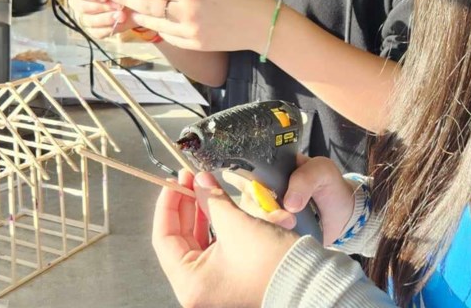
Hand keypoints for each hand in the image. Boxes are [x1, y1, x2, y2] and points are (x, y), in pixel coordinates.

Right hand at [66, 0, 133, 38]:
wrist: (127, 1)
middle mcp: (76, 2)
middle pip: (82, 7)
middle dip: (101, 7)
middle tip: (118, 6)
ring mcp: (82, 17)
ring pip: (89, 21)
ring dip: (106, 19)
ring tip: (122, 16)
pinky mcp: (92, 29)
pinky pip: (96, 32)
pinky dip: (109, 29)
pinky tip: (119, 24)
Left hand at [110, 0, 275, 51]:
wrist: (260, 24)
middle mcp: (187, 11)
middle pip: (149, 5)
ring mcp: (190, 30)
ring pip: (156, 23)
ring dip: (140, 15)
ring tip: (128, 9)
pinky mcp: (195, 44)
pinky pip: (170, 36)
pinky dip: (158, 29)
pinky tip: (152, 23)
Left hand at [154, 170, 297, 307]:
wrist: (307, 281)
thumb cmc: (272, 263)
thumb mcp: (236, 224)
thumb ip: (212, 199)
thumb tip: (199, 181)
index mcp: (190, 283)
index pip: (163, 238)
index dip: (168, 204)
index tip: (174, 181)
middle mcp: (196, 290)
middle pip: (179, 240)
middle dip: (186, 206)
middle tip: (191, 179)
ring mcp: (212, 287)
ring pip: (196, 242)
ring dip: (201, 214)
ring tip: (205, 188)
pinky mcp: (227, 281)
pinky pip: (212, 249)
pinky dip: (215, 227)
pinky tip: (218, 206)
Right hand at [237, 156, 355, 245]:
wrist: (343, 216)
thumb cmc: (330, 187)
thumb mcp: (323, 171)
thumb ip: (306, 178)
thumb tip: (289, 203)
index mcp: (269, 171)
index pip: (245, 175)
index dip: (249, 187)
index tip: (264, 198)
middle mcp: (261, 192)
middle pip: (246, 201)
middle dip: (262, 212)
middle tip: (288, 219)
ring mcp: (264, 215)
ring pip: (250, 222)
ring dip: (268, 227)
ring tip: (292, 227)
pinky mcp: (271, 234)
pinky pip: (260, 238)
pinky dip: (269, 241)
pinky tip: (283, 241)